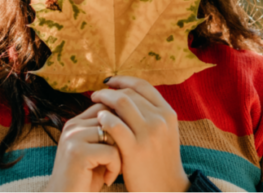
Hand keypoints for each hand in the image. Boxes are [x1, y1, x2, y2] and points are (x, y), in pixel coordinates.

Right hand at [43, 103, 121, 191]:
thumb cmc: (86, 180)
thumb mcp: (96, 153)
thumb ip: (106, 134)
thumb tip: (130, 118)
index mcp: (75, 123)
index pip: (105, 108)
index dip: (119, 125)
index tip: (119, 147)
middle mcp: (72, 127)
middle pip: (112, 120)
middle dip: (121, 142)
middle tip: (115, 163)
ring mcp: (73, 138)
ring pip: (114, 135)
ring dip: (119, 156)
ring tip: (111, 171)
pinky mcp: (77, 152)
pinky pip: (111, 152)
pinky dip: (115, 168)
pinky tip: (107, 180)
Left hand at [90, 76, 189, 191]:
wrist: (166, 189)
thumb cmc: (160, 161)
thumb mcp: (164, 133)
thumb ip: (152, 114)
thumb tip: (129, 94)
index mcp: (168, 113)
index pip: (143, 86)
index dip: (124, 80)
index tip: (111, 82)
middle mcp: (160, 120)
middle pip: (130, 93)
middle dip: (110, 91)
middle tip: (97, 94)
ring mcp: (149, 133)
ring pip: (122, 102)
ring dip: (104, 99)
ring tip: (94, 103)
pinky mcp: (135, 149)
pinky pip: (115, 124)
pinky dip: (104, 118)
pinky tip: (99, 119)